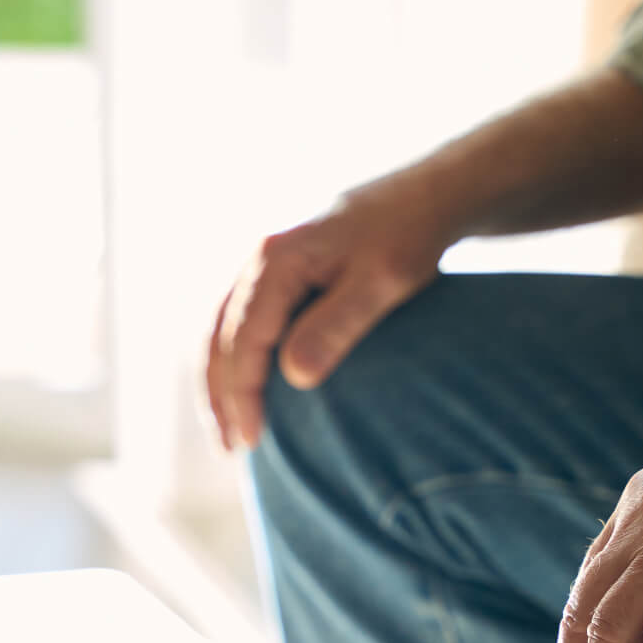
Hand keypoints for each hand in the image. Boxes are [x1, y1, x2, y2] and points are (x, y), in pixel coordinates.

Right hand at [204, 170, 461, 449]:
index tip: (251, 440)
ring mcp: (261, 257)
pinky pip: (234, 314)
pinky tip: (242, 382)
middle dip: (218, 395)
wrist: (425, 194)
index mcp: (276, 258)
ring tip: (227, 424)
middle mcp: (257, 255)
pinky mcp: (275, 265)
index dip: (242, 394)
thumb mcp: (382, 284)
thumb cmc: (408, 237)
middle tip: (230, 448)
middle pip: (217, 335)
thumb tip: (294, 377)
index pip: (242, 340)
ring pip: (218, 325)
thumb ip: (336, 326)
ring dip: (217, 377)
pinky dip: (230, 353)